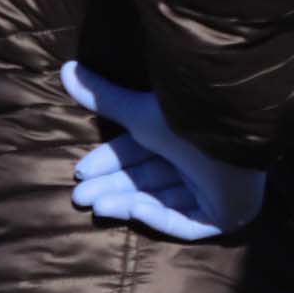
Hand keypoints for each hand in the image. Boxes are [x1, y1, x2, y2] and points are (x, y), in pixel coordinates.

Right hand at [61, 61, 265, 241]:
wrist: (230, 132)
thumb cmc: (187, 119)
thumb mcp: (136, 113)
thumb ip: (102, 98)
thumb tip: (63, 70)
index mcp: (181, 140)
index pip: (138, 155)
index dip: (108, 164)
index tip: (80, 172)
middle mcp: (197, 166)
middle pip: (146, 183)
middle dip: (111, 189)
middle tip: (79, 197)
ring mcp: (213, 193)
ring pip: (162, 203)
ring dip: (127, 204)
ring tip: (97, 206)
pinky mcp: (225, 215)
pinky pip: (187, 222)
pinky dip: (159, 217)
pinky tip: (134, 209)